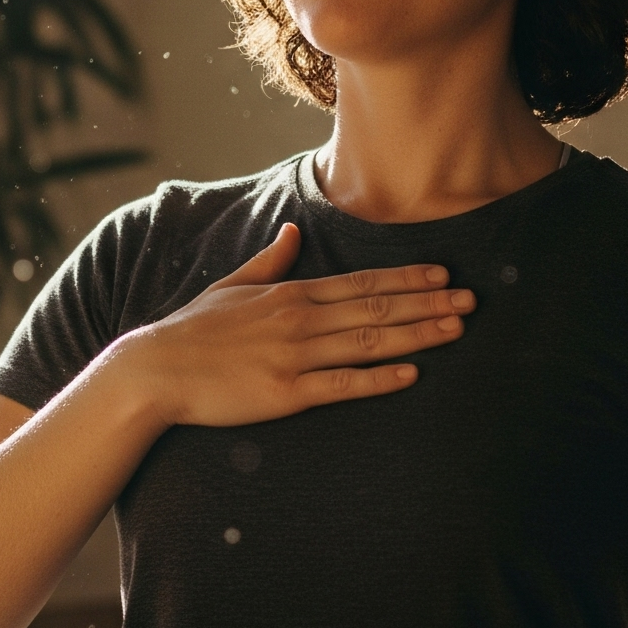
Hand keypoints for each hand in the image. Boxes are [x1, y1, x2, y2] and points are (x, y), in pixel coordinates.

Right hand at [110, 222, 474, 429]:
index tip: (443, 274)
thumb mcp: (231, 286)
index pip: (360, 281)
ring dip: (418, 334)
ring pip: (369, 341)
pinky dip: (380, 378)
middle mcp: (299, 320)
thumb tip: (294, 233)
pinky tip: (412, 373)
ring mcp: (294, 356)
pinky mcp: (285, 393)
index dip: (406, 277)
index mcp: (289, 293)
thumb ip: (270, 261)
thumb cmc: (191, 329)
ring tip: (457, 329)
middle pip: (376, 307)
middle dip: (428, 302)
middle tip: (472, 301)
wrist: (156, 369)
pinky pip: (342, 384)